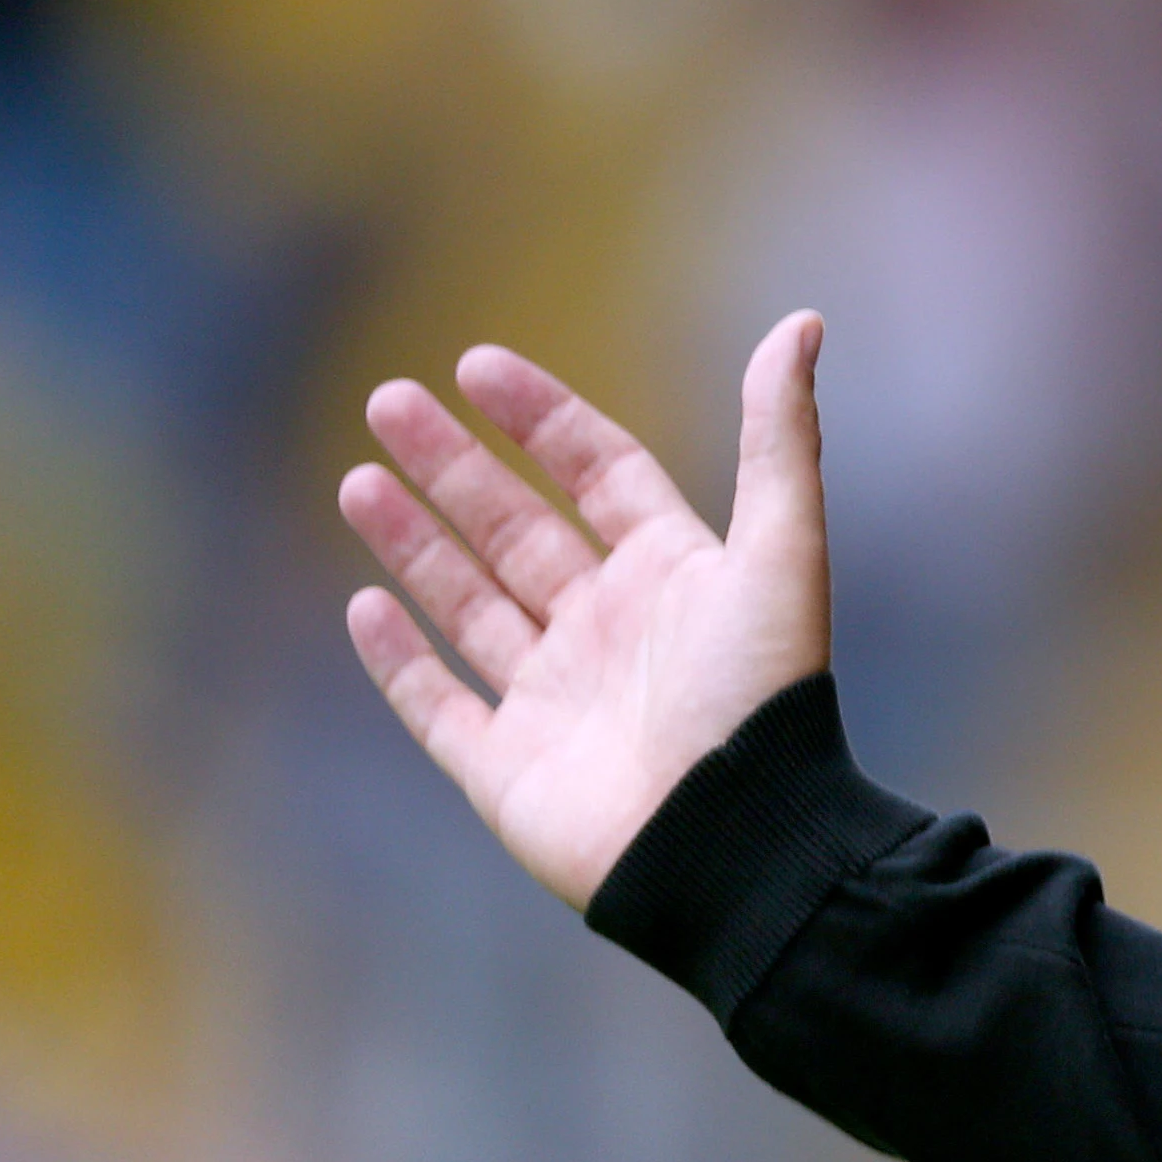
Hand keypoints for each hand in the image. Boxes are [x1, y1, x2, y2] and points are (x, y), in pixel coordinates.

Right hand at [336, 312, 834, 910]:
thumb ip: (780, 437)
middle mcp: (610, 628)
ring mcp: (554, 699)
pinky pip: (440, 704)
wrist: (734, 839)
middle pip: (517, 527)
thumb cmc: (762, 693)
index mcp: (673, 573)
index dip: (541, 417)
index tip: (475, 365)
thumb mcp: (781, 547)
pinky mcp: (507, 769)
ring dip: (413, 541)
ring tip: (357, 478)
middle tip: (385, 400)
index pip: (597, 471)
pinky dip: (401, 658)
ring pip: (469, 602)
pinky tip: (364, 604)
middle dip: (452, 465)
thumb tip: (804, 321)